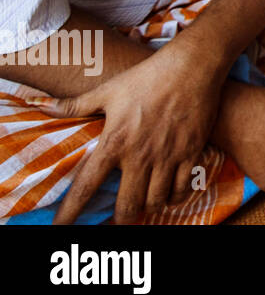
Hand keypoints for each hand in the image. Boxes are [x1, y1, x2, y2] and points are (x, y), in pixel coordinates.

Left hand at [42, 41, 225, 223]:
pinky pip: (182, 189)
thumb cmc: (147, 76)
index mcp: (114, 141)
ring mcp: (168, 155)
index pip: (86, 186)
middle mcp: (140, 154)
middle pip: (128, 206)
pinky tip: (168, 195)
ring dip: (148, 208)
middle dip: (121, 221)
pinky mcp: (191, 152)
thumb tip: (42, 106)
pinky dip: (174, 198)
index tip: (61, 227)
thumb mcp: (108, 90)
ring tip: (143, 204)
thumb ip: (75, 104)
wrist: (192, 67)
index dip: (70, 212)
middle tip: (117, 221)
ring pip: (155, 202)